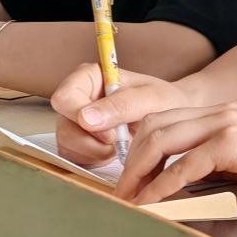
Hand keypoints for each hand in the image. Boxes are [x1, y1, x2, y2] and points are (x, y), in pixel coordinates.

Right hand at [51, 63, 188, 165]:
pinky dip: (96, 160)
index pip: (64, 98)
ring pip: (67, 145)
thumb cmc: (163, 101)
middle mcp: (77, 98)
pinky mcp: (78, 143)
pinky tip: (115, 151)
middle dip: (93, 140)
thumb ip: (122, 104)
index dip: (82, 117)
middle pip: (64, 126)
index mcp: (90, 77)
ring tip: (122, 143)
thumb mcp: (152, 98)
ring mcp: (75, 122)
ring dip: (97, 152)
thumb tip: (86, 118)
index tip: (111, 130)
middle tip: (121, 140)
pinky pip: (75, 158)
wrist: (172, 119)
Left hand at [117, 103, 236, 204]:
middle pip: (154, 126)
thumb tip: (180, 187)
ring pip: (161, 140)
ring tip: (128, 199)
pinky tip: (153, 202)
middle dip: (129, 161)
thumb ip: (214, 164)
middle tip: (120, 192)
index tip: (128, 177)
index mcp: (221, 112)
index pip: (164, 120)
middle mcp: (219, 111)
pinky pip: (183, 165)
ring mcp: (225, 123)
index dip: (138, 148)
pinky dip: (162, 185)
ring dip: (138, 172)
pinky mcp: (233, 143)